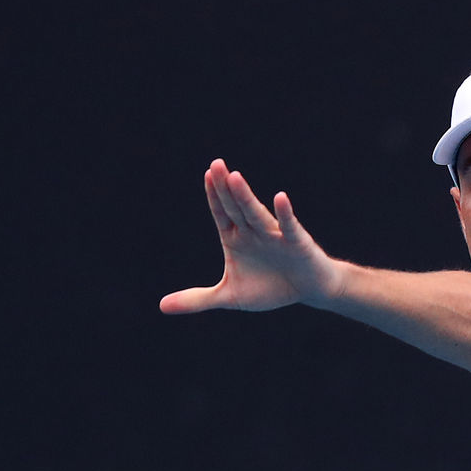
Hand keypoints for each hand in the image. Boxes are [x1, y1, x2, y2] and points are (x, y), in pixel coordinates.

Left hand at [160, 159, 342, 313]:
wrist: (308, 290)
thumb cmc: (270, 287)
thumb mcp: (230, 297)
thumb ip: (197, 299)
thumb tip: (162, 306)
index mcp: (236, 238)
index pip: (221, 214)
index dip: (214, 196)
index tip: (206, 175)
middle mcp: (254, 231)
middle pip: (236, 207)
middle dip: (225, 188)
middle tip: (216, 164)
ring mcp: (274, 235)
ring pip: (256, 214)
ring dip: (246, 197)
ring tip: (235, 178)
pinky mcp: (296, 242)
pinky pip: (289, 226)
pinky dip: (284, 213)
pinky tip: (280, 198)